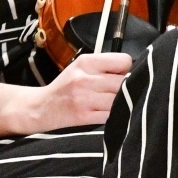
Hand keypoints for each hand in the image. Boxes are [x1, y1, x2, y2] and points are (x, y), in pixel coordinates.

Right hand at [13, 51, 131, 132]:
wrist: (40, 108)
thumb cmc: (65, 88)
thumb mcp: (80, 68)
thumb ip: (104, 67)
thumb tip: (136, 71)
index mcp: (85, 62)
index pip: (124, 61)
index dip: (127, 70)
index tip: (120, 76)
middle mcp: (84, 78)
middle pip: (125, 82)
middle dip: (126, 88)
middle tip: (117, 93)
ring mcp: (84, 98)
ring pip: (120, 99)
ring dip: (122, 104)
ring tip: (112, 104)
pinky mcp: (84, 116)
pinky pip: (112, 115)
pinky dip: (115, 116)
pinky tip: (108, 114)